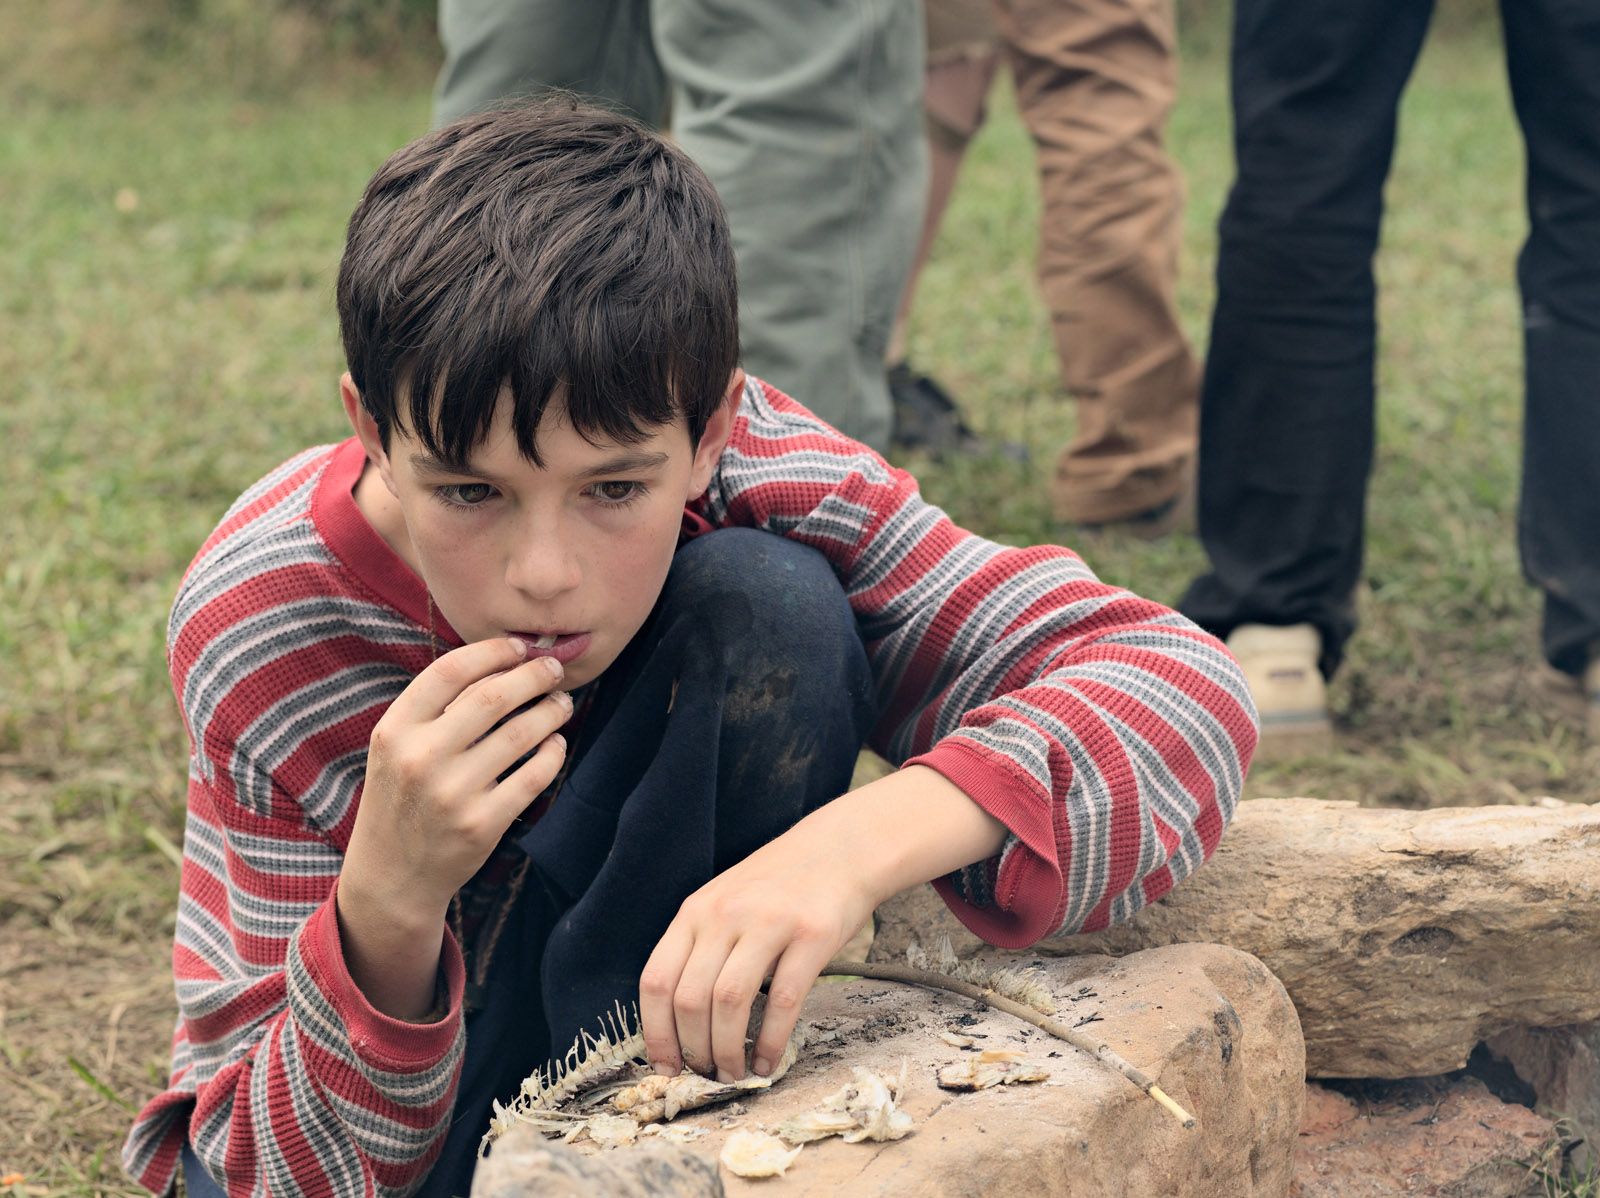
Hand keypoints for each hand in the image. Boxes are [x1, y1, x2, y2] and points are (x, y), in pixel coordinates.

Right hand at [337, 636, 570, 1016]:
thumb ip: (434, 708)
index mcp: (395, 730)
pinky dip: (553, 754)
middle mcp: (421, 758)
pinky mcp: (481, 824)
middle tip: (553, 670)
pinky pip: (533, 776)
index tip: (519, 646)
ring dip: (550, 711)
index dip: (493, 651)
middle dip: (533, 675)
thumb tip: (500, 660)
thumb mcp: (396, 748)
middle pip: (493, 696)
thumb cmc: (401, 799)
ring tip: (560, 704)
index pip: (450, 671)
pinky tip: (557, 744)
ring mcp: (452, 793)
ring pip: (520, 734)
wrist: (391, 877)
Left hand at [637, 813, 876, 1083]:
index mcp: (695, 911)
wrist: (840, 848)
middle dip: (694, 1051)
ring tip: (735, 1073)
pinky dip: (773, 1041)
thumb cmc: (779, 885)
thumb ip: (701, 946)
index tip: (665, 1066)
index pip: (656, 980)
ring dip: (728, 1051)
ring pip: (729, 1002)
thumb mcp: (725, 902)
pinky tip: (769, 1060)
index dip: (655, 1033)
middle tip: (707, 1075)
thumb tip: (679, 1022)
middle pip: (690, 999)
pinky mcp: (811, 935)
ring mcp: (768, 922)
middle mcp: (724, 915)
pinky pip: (783, 1000)